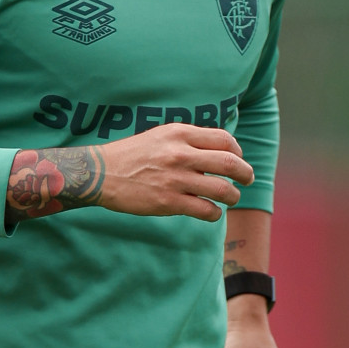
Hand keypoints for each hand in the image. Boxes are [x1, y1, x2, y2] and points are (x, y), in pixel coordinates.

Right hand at [99, 123, 252, 219]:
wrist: (101, 173)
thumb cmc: (132, 155)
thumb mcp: (161, 136)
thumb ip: (188, 140)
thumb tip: (216, 152)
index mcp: (180, 134)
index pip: (224, 139)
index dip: (237, 151)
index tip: (237, 159)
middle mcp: (180, 154)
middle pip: (230, 163)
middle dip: (245, 173)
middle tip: (247, 179)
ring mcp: (175, 179)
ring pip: (222, 189)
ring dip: (233, 196)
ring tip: (231, 198)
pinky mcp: (169, 202)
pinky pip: (205, 210)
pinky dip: (214, 213)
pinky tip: (212, 212)